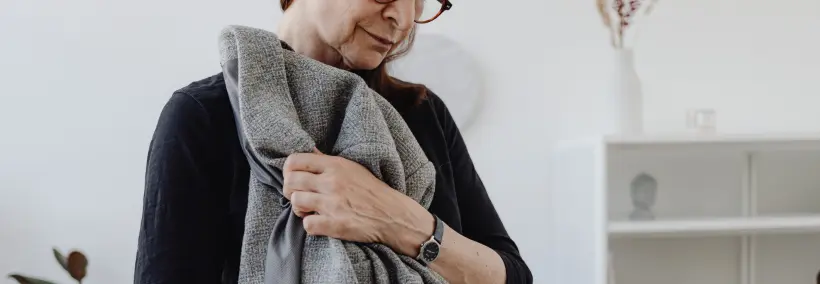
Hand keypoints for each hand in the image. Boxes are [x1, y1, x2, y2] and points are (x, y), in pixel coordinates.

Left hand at [282, 149, 434, 256]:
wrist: (392, 214)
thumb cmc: (372, 190)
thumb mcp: (352, 167)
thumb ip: (328, 160)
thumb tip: (310, 150)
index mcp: (335, 166)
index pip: (295, 161)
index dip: (288, 171)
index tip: (294, 178)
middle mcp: (332, 183)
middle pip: (291, 182)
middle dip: (290, 190)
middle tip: (298, 195)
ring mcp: (333, 204)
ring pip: (296, 202)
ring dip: (299, 208)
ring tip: (309, 210)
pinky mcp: (336, 224)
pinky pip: (308, 225)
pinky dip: (310, 225)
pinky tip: (319, 222)